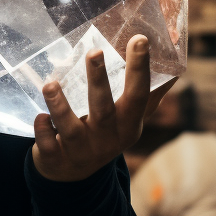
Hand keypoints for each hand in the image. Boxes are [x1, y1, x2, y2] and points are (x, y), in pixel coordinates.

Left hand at [31, 34, 175, 181]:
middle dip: (99, 81)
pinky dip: (43, 131)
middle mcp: (107, 139)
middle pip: (104, 110)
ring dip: (61, 106)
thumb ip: (150, 92)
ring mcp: (81, 151)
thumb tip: (175, 59)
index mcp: (128, 125)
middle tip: (94, 52)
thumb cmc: (105, 135)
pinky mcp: (56, 159)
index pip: (139, 95)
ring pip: (71, 128)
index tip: (139, 39)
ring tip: (50, 84)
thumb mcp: (130, 118)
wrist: (73, 176)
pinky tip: (39, 117)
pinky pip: (49, 145)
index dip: (140, 68)